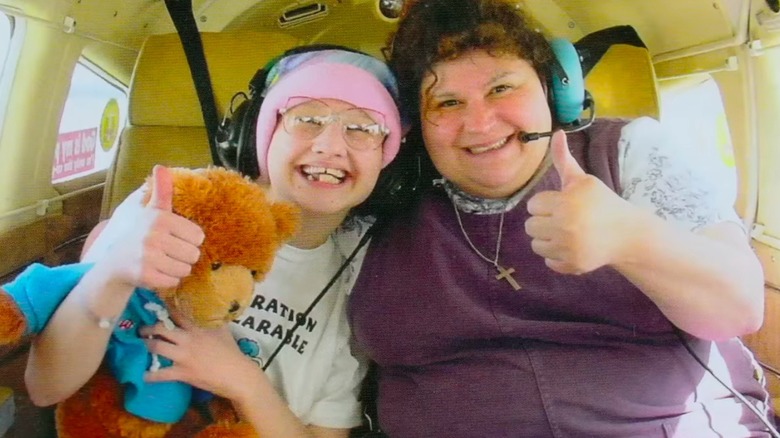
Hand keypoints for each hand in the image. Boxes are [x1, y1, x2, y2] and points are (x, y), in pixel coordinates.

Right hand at [98, 165, 204, 289]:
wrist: (112, 263)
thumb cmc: (138, 234)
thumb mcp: (149, 210)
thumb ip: (160, 191)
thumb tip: (161, 167)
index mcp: (159, 218)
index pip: (198, 236)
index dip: (190, 240)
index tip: (176, 238)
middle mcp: (153, 236)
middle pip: (194, 254)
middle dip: (184, 256)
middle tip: (168, 252)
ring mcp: (148, 257)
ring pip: (185, 269)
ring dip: (177, 269)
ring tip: (162, 262)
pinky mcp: (144, 276)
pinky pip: (174, 281)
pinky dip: (168, 280)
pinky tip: (156, 273)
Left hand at [140, 318, 258, 401]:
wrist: (236, 374)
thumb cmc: (232, 352)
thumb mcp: (224, 331)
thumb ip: (214, 320)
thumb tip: (211, 310)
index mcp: (197, 328)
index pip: (177, 313)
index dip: (164, 309)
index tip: (155, 306)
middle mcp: (187, 339)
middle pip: (161, 329)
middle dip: (148, 329)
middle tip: (142, 330)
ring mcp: (183, 356)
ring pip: (156, 347)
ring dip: (145, 346)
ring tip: (140, 346)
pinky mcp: (182, 373)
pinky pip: (160, 374)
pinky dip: (150, 375)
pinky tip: (143, 375)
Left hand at [525, 131, 633, 273]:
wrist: (627, 233)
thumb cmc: (602, 203)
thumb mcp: (583, 180)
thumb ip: (564, 160)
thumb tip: (556, 133)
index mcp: (566, 202)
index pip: (533, 205)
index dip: (546, 204)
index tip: (561, 204)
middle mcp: (565, 226)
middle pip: (530, 226)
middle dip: (544, 222)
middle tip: (563, 220)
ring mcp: (569, 248)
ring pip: (535, 245)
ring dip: (547, 240)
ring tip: (566, 233)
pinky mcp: (573, 265)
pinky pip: (548, 261)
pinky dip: (557, 256)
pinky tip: (572, 247)